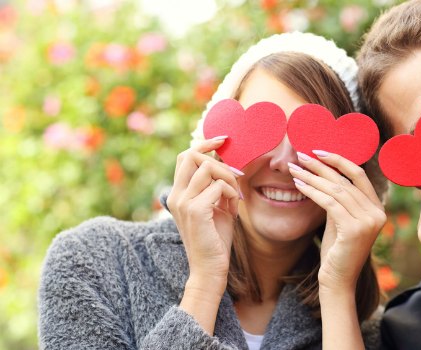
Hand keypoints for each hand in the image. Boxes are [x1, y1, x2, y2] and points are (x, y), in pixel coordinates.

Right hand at [167, 137, 240, 292]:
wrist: (210, 268)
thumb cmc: (215, 239)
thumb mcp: (217, 207)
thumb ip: (217, 186)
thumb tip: (229, 165)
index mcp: (178, 193)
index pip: (185, 156)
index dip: (204, 144)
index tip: (224, 140)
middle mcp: (176, 195)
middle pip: (191, 155)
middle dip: (218, 159)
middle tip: (236, 175)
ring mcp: (183, 202)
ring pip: (208, 169)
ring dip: (228, 177)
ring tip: (235, 195)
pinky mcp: (195, 211)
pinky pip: (217, 186)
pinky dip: (230, 191)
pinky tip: (233, 205)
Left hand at [288, 151, 385, 292]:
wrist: (338, 281)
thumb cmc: (336, 251)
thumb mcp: (340, 220)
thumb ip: (339, 199)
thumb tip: (323, 174)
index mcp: (378, 209)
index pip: (359, 175)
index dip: (339, 160)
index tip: (318, 151)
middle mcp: (377, 214)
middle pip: (345, 180)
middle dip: (321, 166)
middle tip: (301, 156)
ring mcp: (368, 222)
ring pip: (336, 190)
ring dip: (312, 177)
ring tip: (294, 169)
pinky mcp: (355, 230)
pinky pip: (329, 203)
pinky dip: (312, 192)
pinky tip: (298, 185)